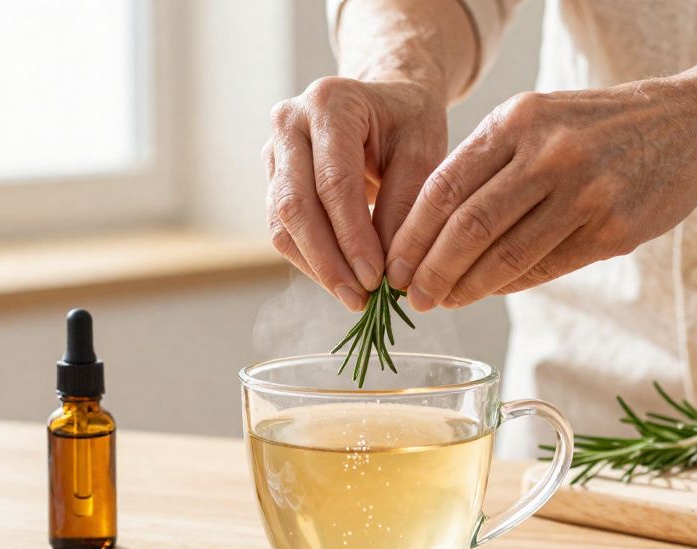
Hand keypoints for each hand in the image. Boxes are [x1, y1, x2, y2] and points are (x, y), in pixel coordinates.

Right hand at [264, 76, 446, 309]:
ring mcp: (274, 150)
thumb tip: (388, 270)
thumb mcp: (423, 151)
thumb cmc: (409, 122)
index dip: (352, 236)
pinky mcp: (273, 178)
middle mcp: (289, 121)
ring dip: (316, 266)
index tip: (376, 279)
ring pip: (282, 222)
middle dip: (328, 259)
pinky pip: (282, 229)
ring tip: (353, 298)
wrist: (385, 101)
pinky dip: (310, 260)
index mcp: (330, 103)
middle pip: (296, 204)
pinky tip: (340, 281)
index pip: (334, 182)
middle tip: (360, 299)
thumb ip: (405, 203)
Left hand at [387, 79, 696, 310]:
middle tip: (412, 296)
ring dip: (466, 288)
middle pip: (467, 228)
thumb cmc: (600, 127)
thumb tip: (430, 232)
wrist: (693, 124)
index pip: (444, 187)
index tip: (394, 265)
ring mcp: (585, 193)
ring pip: (505, 256)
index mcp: (518, 120)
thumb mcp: (539, 119)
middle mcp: (549, 154)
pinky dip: (511, 285)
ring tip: (444, 301)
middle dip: (430, 271)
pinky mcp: (614, 229)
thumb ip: (489, 164)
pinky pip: (546, 268)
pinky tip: (491, 291)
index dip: (411, 234)